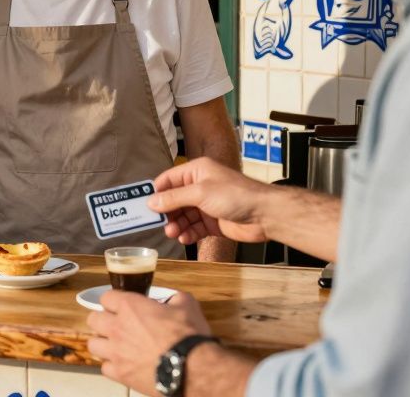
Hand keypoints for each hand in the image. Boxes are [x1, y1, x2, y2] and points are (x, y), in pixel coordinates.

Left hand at [87, 291, 211, 394]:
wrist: (190, 369)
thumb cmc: (187, 335)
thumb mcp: (187, 306)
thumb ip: (175, 299)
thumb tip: (174, 300)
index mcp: (130, 307)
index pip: (106, 297)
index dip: (114, 301)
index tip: (121, 305)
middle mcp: (117, 327)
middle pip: (93, 319)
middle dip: (102, 320)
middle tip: (116, 324)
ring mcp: (115, 352)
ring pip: (93, 344)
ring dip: (103, 343)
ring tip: (115, 345)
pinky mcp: (119, 374)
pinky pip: (104, 368)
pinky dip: (112, 366)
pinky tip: (123, 364)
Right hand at [150, 158, 270, 244]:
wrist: (264, 214)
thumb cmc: (237, 195)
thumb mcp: (200, 193)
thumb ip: (174, 198)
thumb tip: (152, 201)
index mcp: (197, 172)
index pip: (169, 180)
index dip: (157, 193)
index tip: (146, 206)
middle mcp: (200, 187)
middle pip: (174, 200)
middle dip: (167, 213)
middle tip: (160, 224)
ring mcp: (207, 206)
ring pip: (183, 216)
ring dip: (176, 225)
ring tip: (173, 233)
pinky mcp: (213, 222)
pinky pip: (194, 228)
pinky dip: (188, 233)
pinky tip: (185, 238)